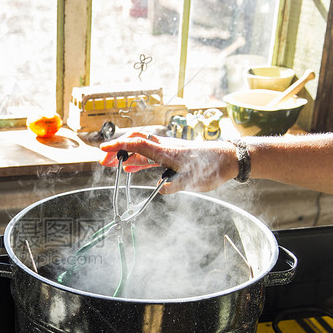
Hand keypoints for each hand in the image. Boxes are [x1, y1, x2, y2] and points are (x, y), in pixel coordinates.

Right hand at [99, 131, 237, 192]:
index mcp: (166, 152)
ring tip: (111, 165)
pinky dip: (136, 161)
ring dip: (125, 156)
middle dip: (117, 150)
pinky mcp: (172, 155)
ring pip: (140, 149)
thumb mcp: (194, 181)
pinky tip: (129, 170)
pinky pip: (149, 156)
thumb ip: (176, 185)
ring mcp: (167, 150)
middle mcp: (164, 147)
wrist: (229, 158)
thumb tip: (160, 190)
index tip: (103, 150)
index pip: (137, 144)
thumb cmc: (212, 167)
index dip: (119, 146)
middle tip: (103, 161)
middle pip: (135, 143)